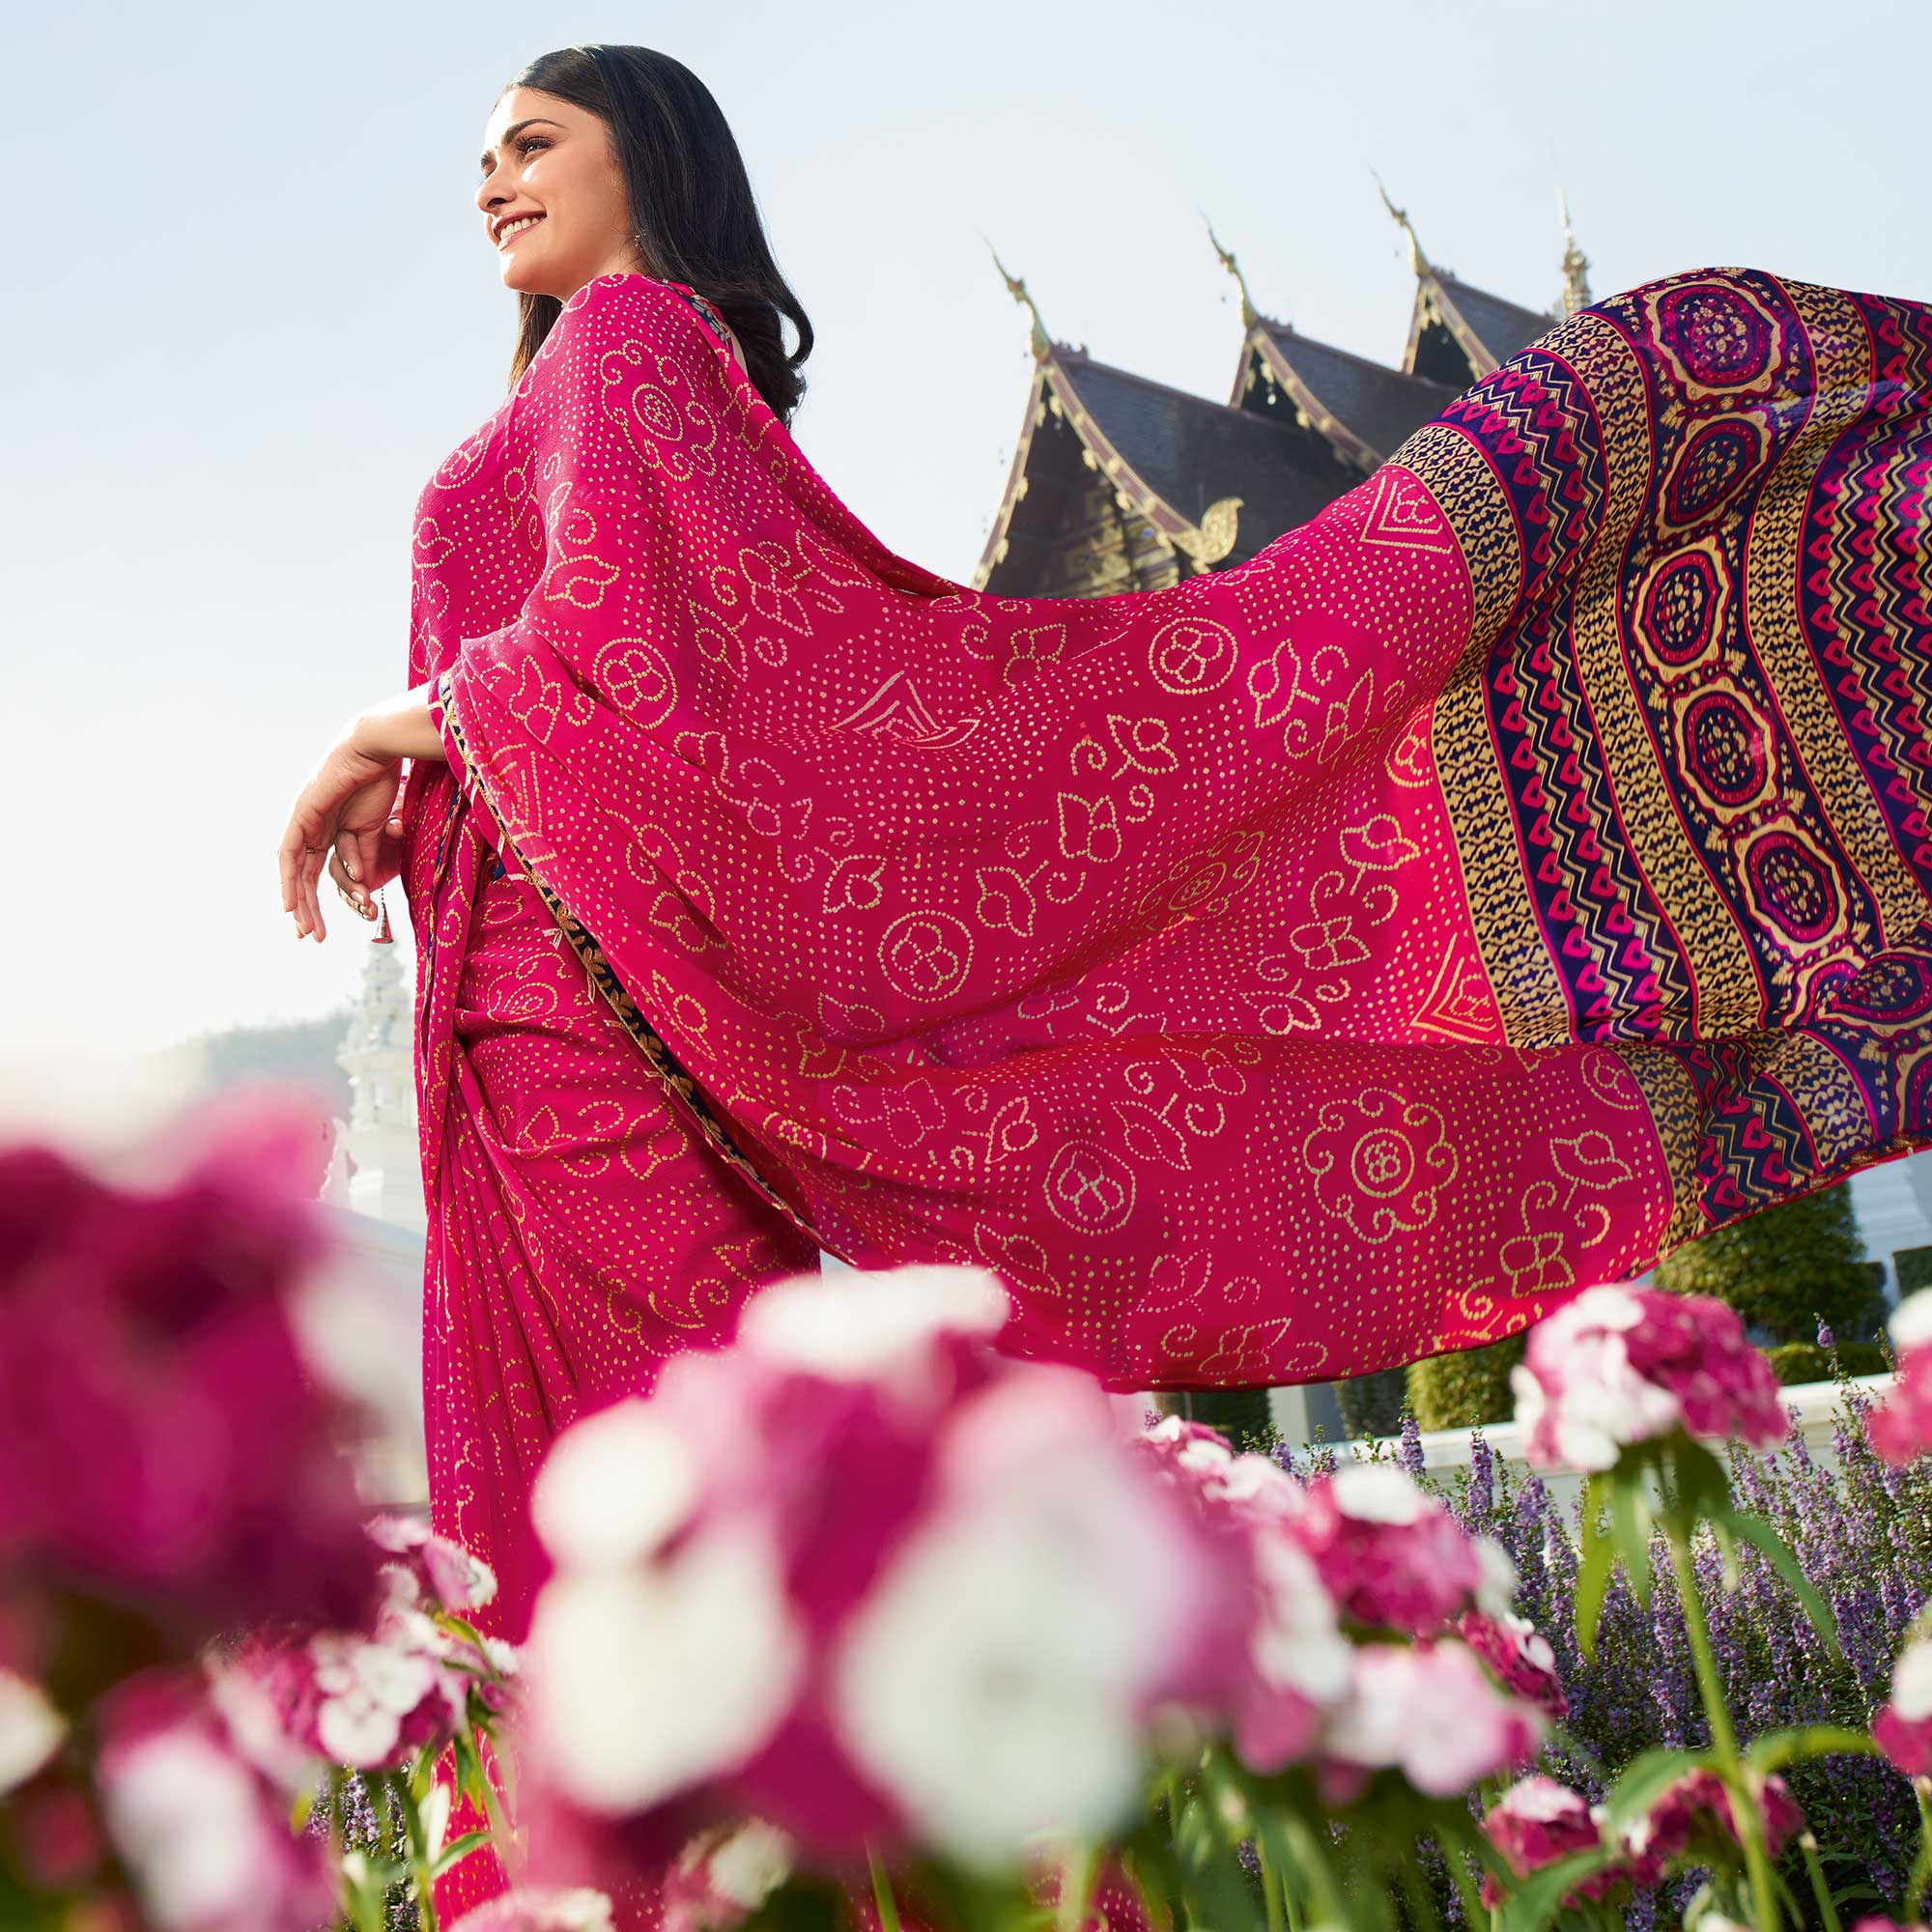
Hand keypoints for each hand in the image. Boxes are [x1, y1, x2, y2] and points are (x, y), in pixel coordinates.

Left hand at [278, 725, 401, 941]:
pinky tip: (289, 904)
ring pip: (296, 870)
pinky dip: (288, 880)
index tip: (317, 927)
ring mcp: (304, 821)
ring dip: (299, 902)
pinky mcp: (302, 815)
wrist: (375, 750)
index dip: (316, 899)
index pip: (316, 870)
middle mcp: (312, 827)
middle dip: (306, 908)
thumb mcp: (372, 829)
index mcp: (329, 830)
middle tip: (309, 937)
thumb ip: (362, 853)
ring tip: (305, 929)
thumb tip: (361, 882)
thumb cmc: (380, 781)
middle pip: (303, 875)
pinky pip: (290, 854)